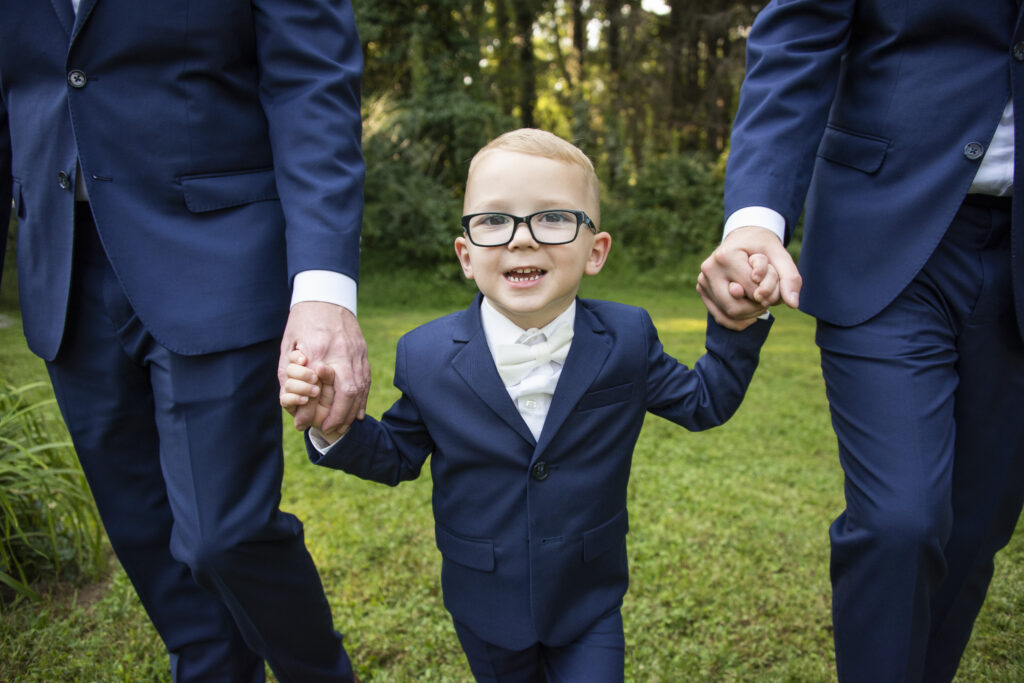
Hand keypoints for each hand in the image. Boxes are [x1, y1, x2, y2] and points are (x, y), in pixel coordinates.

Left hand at [279, 301, 369, 432]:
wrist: (326, 295)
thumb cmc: (302, 320)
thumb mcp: (288, 344)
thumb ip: (288, 372)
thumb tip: (290, 400)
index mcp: (317, 351)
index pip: (314, 389)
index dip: (308, 411)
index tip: (301, 425)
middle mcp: (340, 354)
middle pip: (346, 393)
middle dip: (338, 416)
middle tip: (328, 429)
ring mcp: (355, 353)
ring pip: (360, 389)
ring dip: (352, 411)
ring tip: (342, 426)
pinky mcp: (363, 352)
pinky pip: (366, 380)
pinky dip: (362, 399)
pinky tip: (357, 413)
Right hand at [697, 226, 800, 329]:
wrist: (743, 236)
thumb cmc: (762, 245)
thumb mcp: (780, 255)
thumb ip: (790, 278)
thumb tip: (793, 304)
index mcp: (726, 256)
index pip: (752, 289)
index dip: (770, 291)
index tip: (774, 280)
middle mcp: (709, 269)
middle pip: (736, 306)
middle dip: (759, 306)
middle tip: (769, 297)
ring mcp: (703, 281)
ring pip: (729, 314)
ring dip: (751, 314)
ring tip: (760, 300)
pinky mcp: (702, 290)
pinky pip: (720, 317)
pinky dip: (739, 321)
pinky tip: (751, 314)